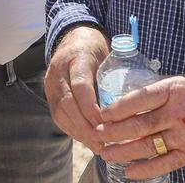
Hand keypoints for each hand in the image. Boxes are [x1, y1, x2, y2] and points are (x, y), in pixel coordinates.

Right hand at [45, 25, 109, 152]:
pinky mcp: (49, 94)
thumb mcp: (109, 55)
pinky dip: (72, 130)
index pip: (80, 86)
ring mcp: (50, 82)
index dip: (91, 108)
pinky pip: (58, 116)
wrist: (73, 37)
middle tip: (103, 142)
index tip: (106, 124)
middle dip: (85, 126)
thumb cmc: (97, 48)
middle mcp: (59, 70)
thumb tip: (135, 105)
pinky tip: (87, 139)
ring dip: (79, 132)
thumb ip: (116, 77)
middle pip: (68, 103)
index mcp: (77, 57)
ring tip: (97, 146)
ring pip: (60, 112)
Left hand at [96, 74, 184, 177]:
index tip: (101, 114)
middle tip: (98, 135)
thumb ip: (156, 89)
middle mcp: (177, 113)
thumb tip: (126, 94)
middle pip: (140, 125)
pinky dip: (146, 169)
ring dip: (124, 151)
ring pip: (148, 146)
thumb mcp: (180, 81)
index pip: (140, 99)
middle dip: (115, 132)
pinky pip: (165, 164)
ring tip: (106, 153)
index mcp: (173, 90)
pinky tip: (129, 172)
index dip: (118, 108)